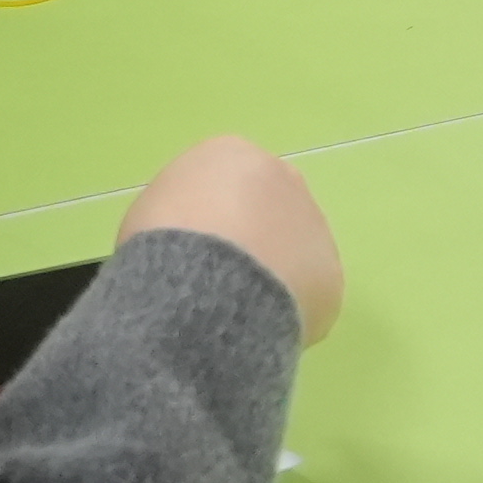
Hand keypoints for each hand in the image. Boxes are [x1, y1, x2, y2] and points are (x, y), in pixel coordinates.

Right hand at [123, 132, 345, 342]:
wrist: (202, 284)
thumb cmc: (162, 243)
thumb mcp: (151, 210)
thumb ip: (184, 211)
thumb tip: (196, 237)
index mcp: (233, 155)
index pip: (228, 180)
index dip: (213, 217)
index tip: (197, 246)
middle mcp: (284, 178)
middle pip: (270, 208)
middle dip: (254, 238)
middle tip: (222, 277)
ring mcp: (314, 225)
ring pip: (295, 250)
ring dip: (274, 274)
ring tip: (238, 307)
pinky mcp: (331, 273)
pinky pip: (308, 293)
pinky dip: (287, 310)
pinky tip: (258, 326)